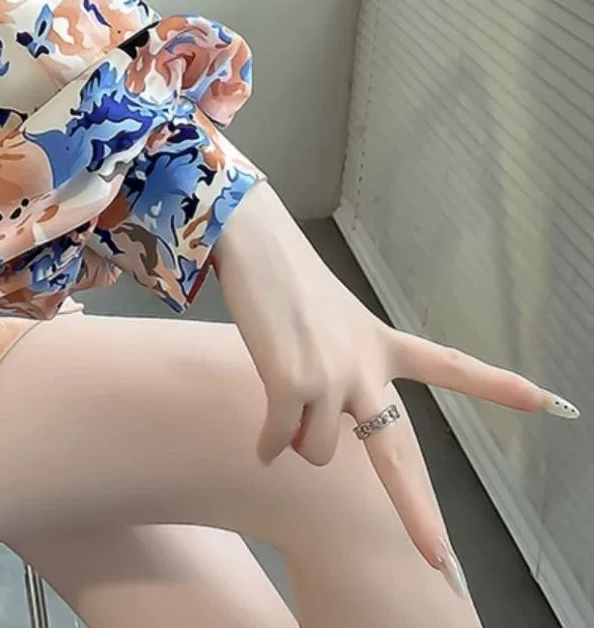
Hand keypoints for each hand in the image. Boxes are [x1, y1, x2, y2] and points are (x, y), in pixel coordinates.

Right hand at [213, 182, 579, 591]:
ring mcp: (332, 378)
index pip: (450, 366)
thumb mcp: (332, 321)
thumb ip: (342, 373)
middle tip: (439, 561)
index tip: (551, 403)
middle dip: (417, 512)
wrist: (253, 243)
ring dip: (296, 439)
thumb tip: (310, 437)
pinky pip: (280, 442)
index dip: (499, 386)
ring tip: (280, 402)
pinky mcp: (293, 384)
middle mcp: (366, 366)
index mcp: (383, 343)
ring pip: (317, 451)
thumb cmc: (284, 277)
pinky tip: (260, 442)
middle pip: (399, 453)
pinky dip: (267, 444)